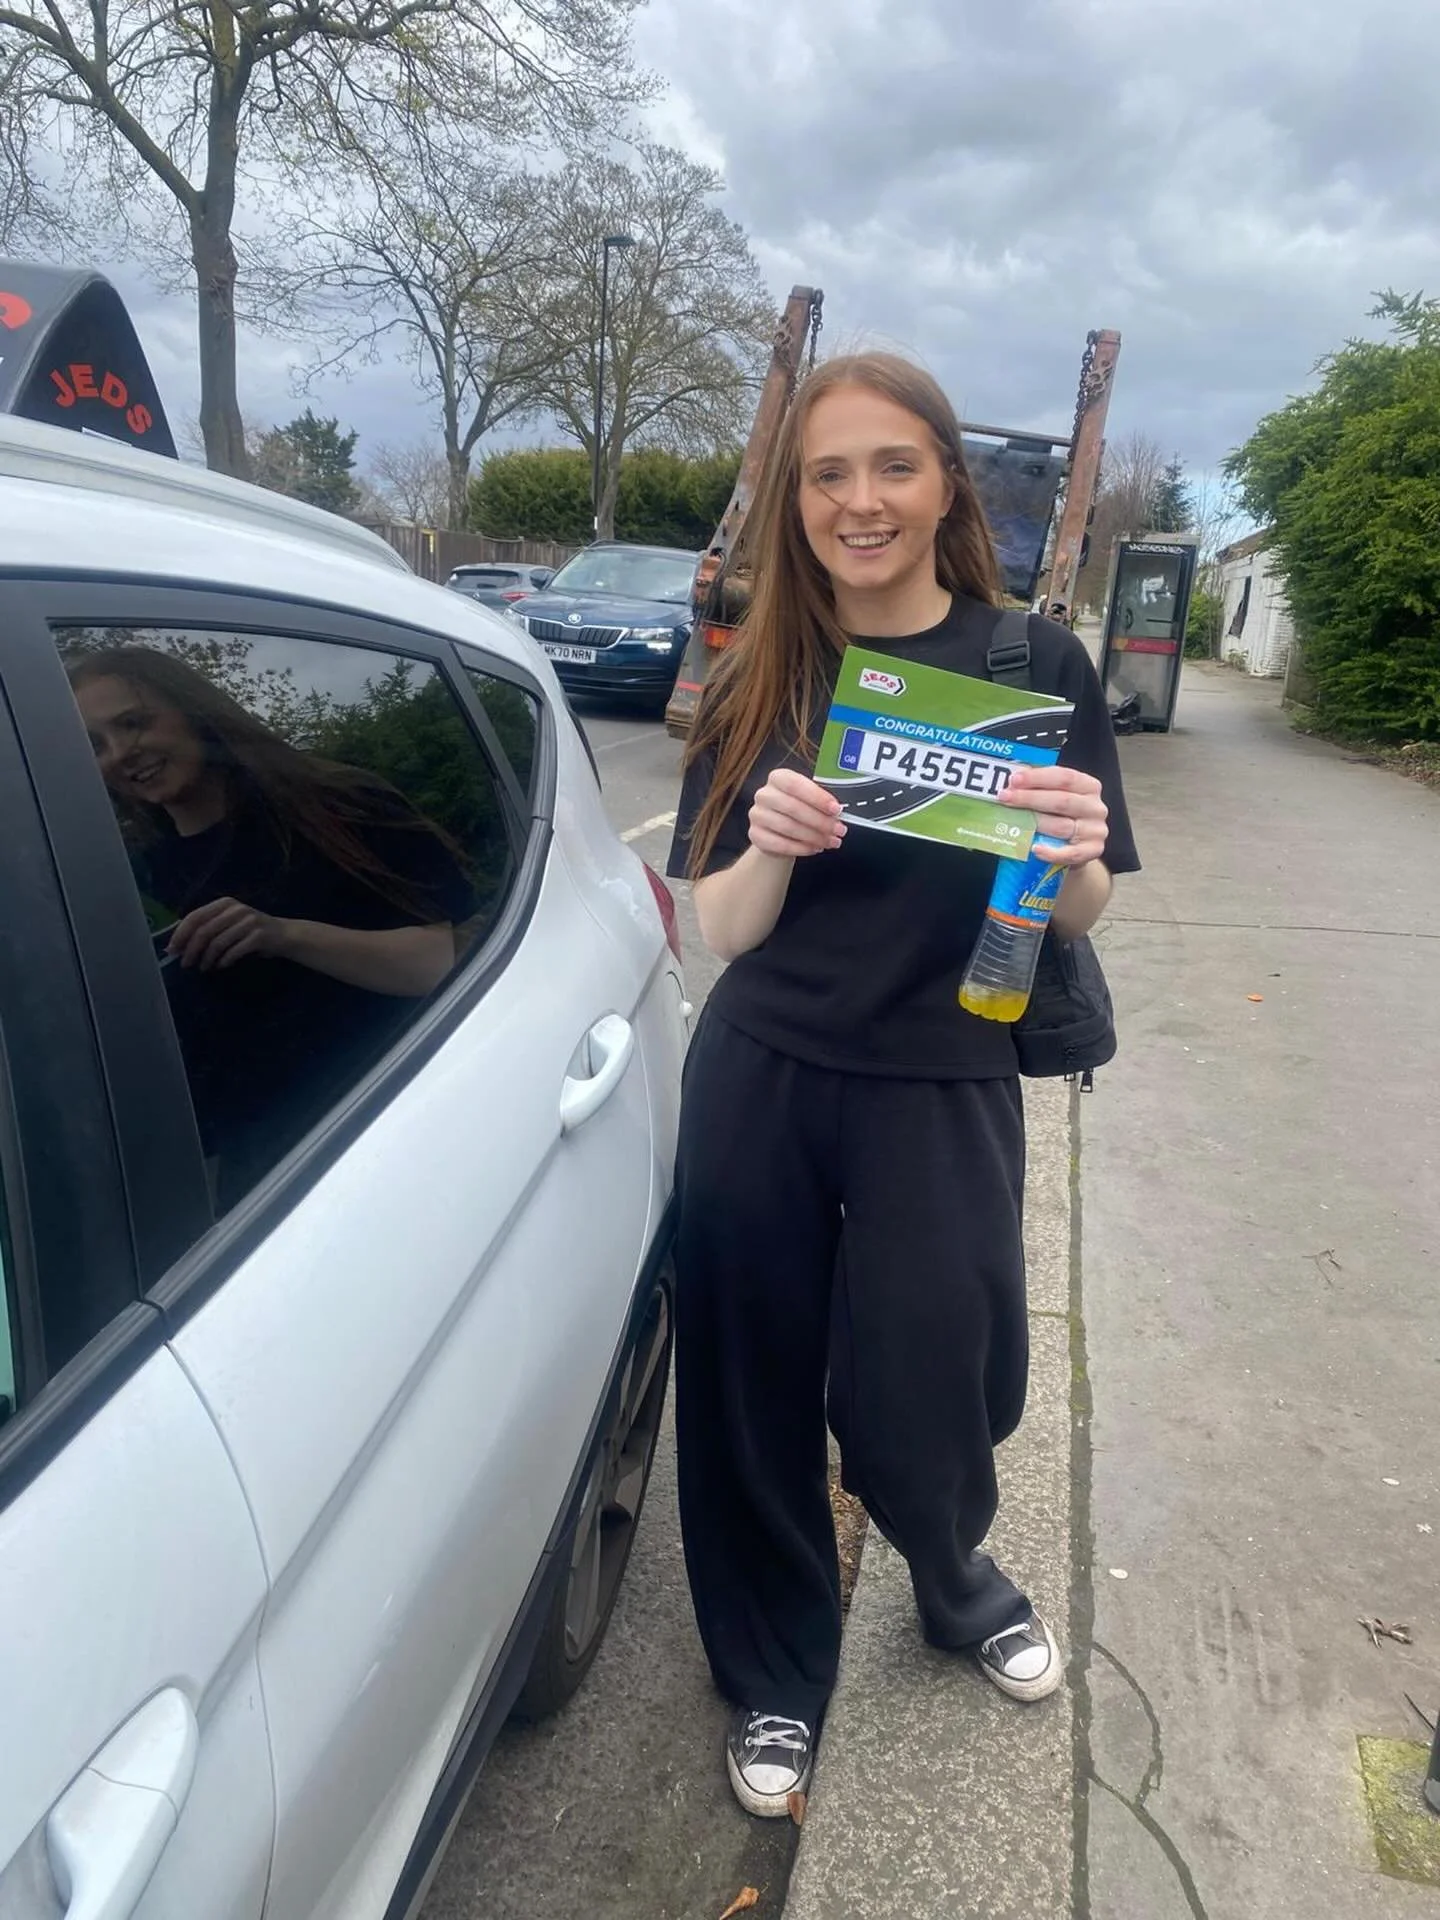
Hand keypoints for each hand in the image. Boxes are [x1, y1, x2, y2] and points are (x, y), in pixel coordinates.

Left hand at [168, 897, 292, 971]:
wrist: (285, 935)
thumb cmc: (251, 931)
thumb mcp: (229, 923)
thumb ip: (208, 928)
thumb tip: (179, 945)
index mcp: (224, 903)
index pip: (195, 916)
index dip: (181, 934)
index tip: (172, 950)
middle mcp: (235, 909)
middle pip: (204, 930)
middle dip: (191, 949)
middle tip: (185, 964)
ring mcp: (248, 921)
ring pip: (218, 942)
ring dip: (207, 958)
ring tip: (203, 968)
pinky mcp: (259, 935)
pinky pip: (234, 951)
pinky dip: (224, 961)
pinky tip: (220, 966)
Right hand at [749, 768, 846, 859]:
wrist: (777, 830)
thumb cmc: (798, 809)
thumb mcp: (809, 798)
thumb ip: (821, 801)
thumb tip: (838, 812)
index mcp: (778, 778)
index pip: (796, 784)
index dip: (817, 797)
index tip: (836, 809)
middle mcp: (764, 794)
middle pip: (793, 808)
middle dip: (820, 821)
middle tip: (839, 830)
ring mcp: (757, 815)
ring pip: (788, 827)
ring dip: (814, 836)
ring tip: (831, 841)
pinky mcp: (755, 835)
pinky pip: (781, 844)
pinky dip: (801, 848)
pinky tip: (815, 848)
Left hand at [1000, 764, 1108, 867]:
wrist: (1077, 848)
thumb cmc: (1061, 817)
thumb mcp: (1055, 797)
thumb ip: (1039, 788)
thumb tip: (1012, 781)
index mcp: (1089, 786)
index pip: (1065, 777)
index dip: (1038, 777)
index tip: (1015, 780)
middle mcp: (1095, 807)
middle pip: (1061, 801)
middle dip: (1030, 798)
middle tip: (1005, 798)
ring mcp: (1095, 831)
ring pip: (1062, 826)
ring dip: (1035, 823)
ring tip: (1013, 821)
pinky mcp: (1092, 851)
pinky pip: (1070, 854)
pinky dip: (1051, 853)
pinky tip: (1035, 849)